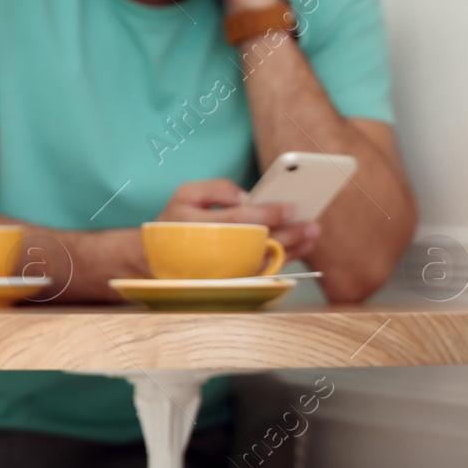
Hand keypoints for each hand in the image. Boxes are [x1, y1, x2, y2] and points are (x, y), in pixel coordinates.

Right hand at [157, 178, 320, 259]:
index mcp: (203, 226)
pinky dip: (283, 261)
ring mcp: (225, 269)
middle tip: (313, 224)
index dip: (268, 213)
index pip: (241, 219)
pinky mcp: (231, 279)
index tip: (290, 206)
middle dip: (288, 234)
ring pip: (264, 261)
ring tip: (312, 236)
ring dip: (292, 250)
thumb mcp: (185, 194)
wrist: (154, 260)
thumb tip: (244, 196)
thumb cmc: (174, 222)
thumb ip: (215, 188)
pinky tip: (299, 249)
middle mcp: (216, 250)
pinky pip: (262, 272)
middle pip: (258, 242)